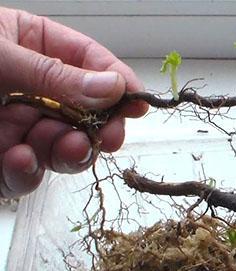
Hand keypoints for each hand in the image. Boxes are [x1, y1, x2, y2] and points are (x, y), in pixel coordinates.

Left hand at [0, 7, 147, 197]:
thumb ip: (54, 74)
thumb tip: (113, 87)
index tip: (138, 104)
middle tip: (109, 138)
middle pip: (86, 112)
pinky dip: (26, 174)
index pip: (89, 61)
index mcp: (33, 47)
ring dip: (68, 153)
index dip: (118, 82)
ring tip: (63, 148)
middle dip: (100, 127)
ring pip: (62, 148)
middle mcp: (31, 89)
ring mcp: (15, 126)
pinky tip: (18, 160)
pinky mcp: (0, 161)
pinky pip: (25, 175)